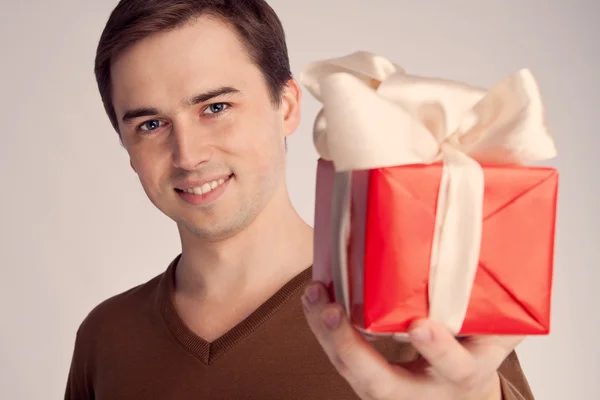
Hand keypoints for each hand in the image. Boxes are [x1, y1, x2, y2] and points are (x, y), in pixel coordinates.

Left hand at [301, 281, 522, 399]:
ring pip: (352, 375)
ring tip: (313, 296)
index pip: (456, 368)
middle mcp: (425, 388)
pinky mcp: (371, 375)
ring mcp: (394, 387)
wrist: (464, 376)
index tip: (420, 327)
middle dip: (352, 351)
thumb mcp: (502, 322)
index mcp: (465, 371)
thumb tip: (517, 234)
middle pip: (383, 387)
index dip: (439, 351)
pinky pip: (342, 360)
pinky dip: (325, 330)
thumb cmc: (481, 342)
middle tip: (332, 313)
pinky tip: (315, 299)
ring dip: (327, 336)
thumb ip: (503, 296)